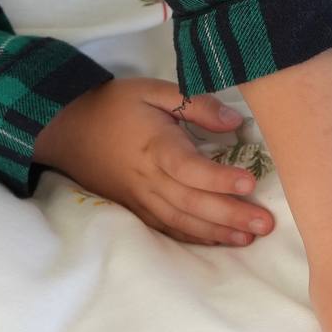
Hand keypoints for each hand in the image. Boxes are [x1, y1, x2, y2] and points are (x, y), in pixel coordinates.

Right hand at [32, 77, 274, 245]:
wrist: (66, 128)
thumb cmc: (114, 105)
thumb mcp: (153, 90)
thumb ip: (195, 104)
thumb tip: (234, 122)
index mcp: (155, 146)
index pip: (190, 168)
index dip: (219, 179)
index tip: (249, 183)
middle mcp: (149, 178)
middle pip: (192, 202)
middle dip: (230, 215)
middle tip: (265, 223)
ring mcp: (141, 197)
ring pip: (182, 221)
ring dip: (217, 232)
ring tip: (250, 237)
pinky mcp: (136, 208)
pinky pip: (168, 228)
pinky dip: (195, 237)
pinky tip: (220, 241)